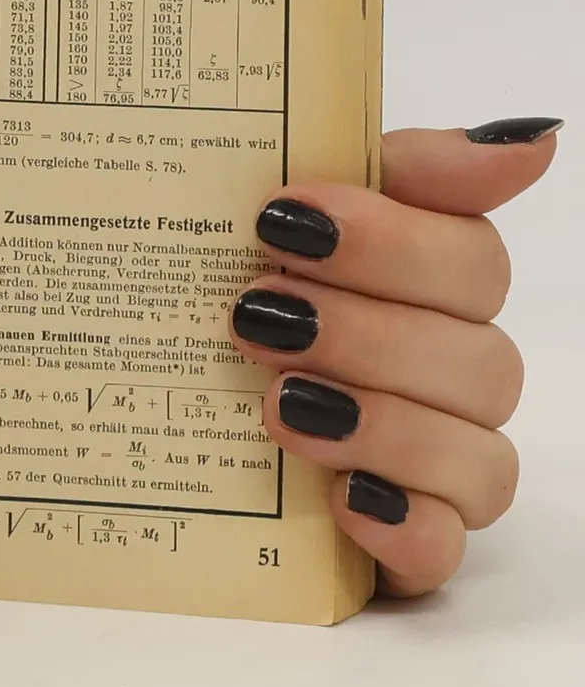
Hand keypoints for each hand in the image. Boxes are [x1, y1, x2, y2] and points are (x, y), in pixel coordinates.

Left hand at [228, 119, 559, 596]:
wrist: (154, 417)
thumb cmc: (231, 299)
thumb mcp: (274, 219)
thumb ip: (389, 168)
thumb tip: (532, 138)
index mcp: (428, 286)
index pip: (471, 258)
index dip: (390, 238)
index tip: (281, 218)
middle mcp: (449, 373)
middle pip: (477, 356)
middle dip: (364, 330)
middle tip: (255, 312)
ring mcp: (436, 463)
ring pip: (475, 453)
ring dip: (379, 422)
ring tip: (275, 401)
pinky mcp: (405, 541)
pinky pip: (443, 547)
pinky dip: (402, 525)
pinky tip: (344, 500)